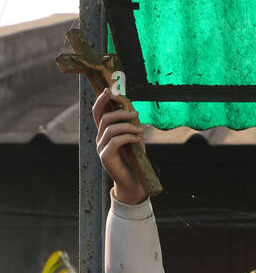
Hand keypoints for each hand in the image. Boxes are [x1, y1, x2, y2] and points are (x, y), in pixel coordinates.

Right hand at [93, 87, 147, 204]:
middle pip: (105, 118)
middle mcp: (99, 139)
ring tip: (140, 130)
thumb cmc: (135, 159)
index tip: (109, 90)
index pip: (97, 113)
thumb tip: (130, 106)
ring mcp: (100, 148)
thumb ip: (130, 123)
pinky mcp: (105, 157)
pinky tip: (138, 138)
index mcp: (104, 133)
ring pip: (110, 128)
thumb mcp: (134, 136)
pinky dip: (128, 137)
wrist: (135, 182)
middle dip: (121, 113)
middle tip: (136, 114)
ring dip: (127, 126)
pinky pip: (115, 141)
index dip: (100, 100)